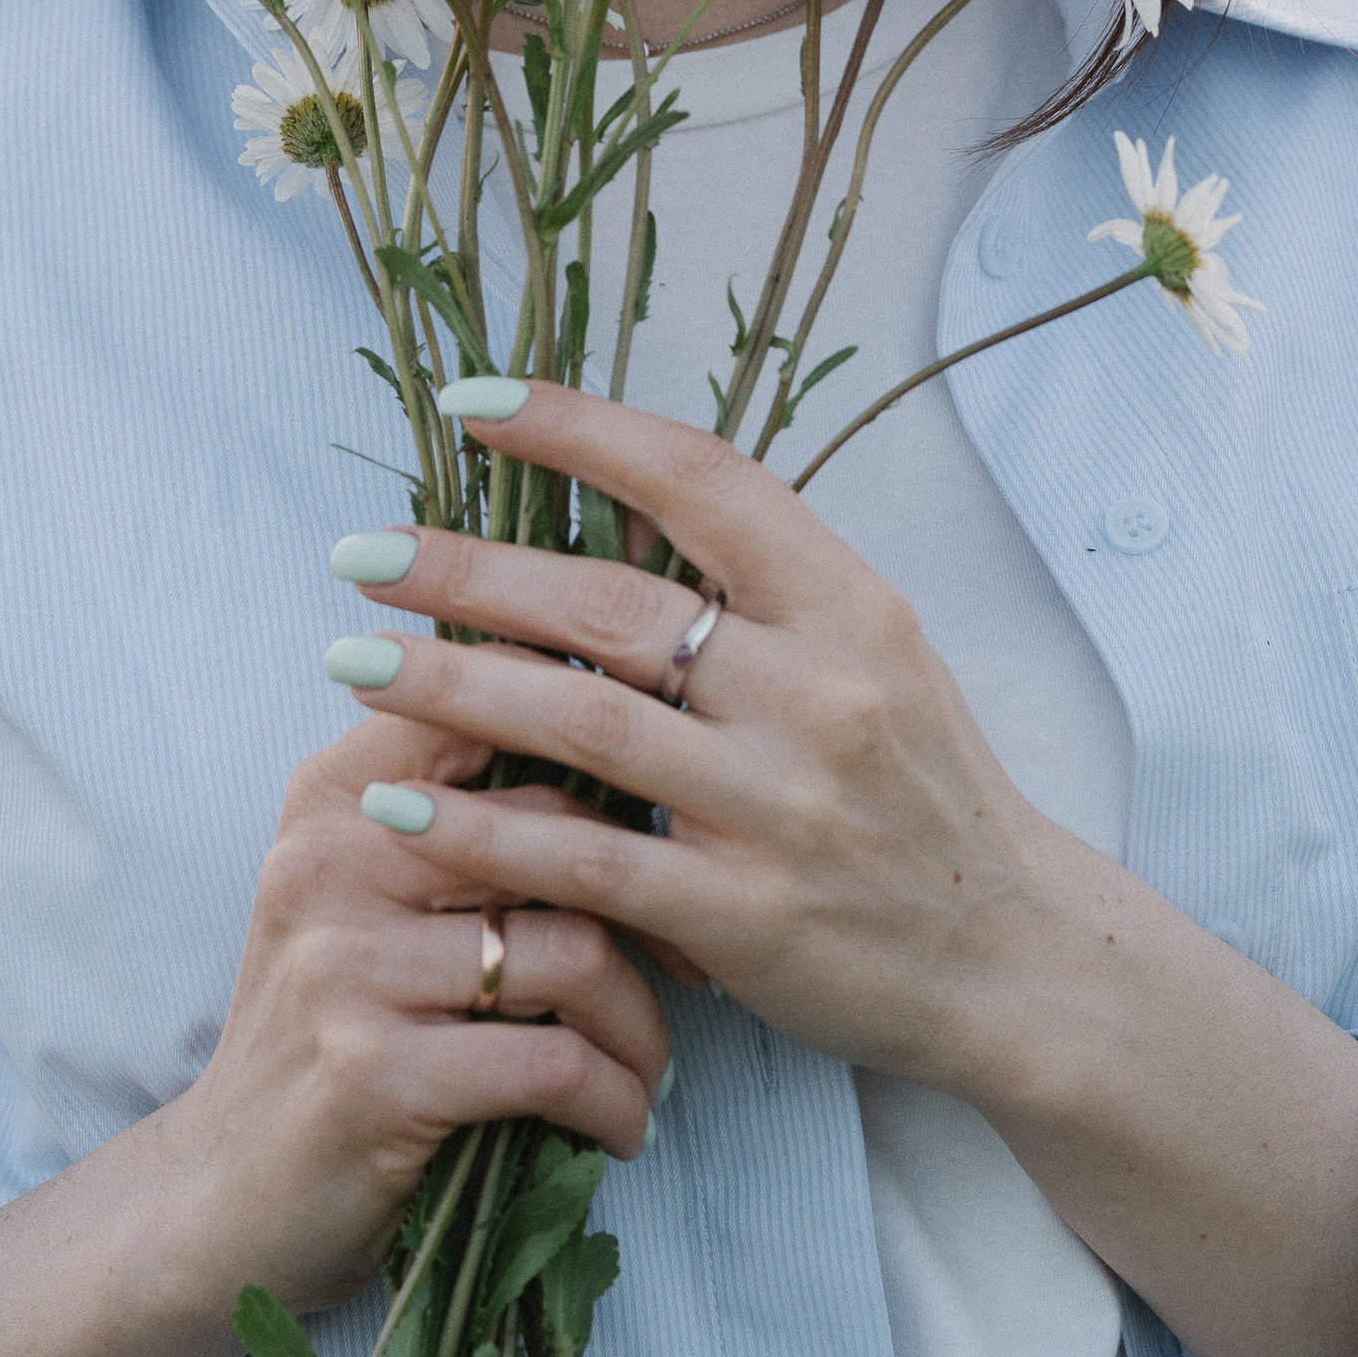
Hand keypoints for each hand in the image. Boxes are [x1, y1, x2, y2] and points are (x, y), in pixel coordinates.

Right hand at [152, 698, 668, 1323]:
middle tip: (689, 965)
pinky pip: (552, 1063)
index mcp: (338, 795)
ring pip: (574, 953)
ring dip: (641, 1028)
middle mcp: (332, 861)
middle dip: (654, 908)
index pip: (497, 699)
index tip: (665, 830)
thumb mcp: (364, 897)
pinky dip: (613, 1101)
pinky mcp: (372, 1077)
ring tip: (650, 1070)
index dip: (609, 747)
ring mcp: (346, 969)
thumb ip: (459, 816)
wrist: (223, 1194)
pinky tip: (620, 1128)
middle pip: (560, 833)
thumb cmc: (337, 1031)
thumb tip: (624, 738)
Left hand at [330, 384, 1075, 1097]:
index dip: (578, 426)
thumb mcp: (873, 651)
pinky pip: (583, 860)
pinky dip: (478, 829)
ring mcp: (777, 804)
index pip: (699, 477)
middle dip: (469, 571)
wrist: (1008, 955)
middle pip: (612, 601)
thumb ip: (757, 578)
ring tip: (348, 659)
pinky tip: (393, 808)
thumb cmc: (920, 789)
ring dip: (448, 687)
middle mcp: (818, 690)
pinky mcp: (741, 914)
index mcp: (849, 603)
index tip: (470, 401)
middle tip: (360, 553)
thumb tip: (618, 487)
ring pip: (581, 724)